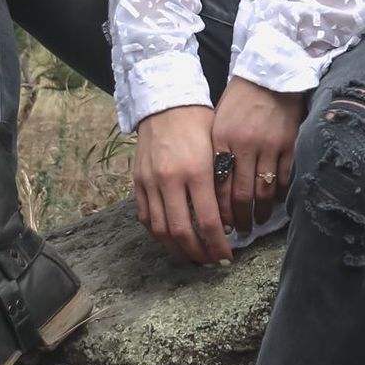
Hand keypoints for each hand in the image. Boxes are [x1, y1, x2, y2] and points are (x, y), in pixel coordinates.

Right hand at [133, 106, 230, 265]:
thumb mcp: (217, 151)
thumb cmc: (199, 124)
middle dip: (198, 253)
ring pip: (160, 230)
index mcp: (195, 171)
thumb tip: (224, 223)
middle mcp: (170, 180)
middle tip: (211, 262)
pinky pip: (145, 217)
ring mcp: (150, 182)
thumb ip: (220, 186)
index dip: (218, 245)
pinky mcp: (137, 181)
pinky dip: (158, 234)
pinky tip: (170, 239)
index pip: (208, 221)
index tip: (227, 257)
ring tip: (192, 257)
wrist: (166, 103)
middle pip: (182, 232)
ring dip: (177, 249)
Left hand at [212, 77, 305, 235]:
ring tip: (256, 222)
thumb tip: (215, 188)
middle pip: (241, 193)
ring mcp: (269, 146)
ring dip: (259, 211)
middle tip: (238, 231)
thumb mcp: (219, 123)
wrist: (270, 76)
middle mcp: (244, 145)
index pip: (219, 184)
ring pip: (263, 190)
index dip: (219, 209)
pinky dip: (279, 195)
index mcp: (222, 140)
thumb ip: (216, 153)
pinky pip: (284, 178)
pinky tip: (274, 203)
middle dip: (239, 217)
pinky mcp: (289, 144)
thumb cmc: (240, 100)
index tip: (220, 223)